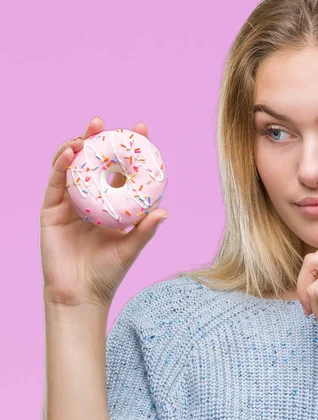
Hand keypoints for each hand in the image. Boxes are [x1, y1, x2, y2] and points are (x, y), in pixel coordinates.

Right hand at [41, 117, 167, 306]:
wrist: (80, 295)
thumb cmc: (108, 273)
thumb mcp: (130, 249)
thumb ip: (145, 230)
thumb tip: (165, 212)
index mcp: (112, 205)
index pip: (122, 171)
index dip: (129, 150)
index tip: (141, 130)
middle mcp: (91, 200)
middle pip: (94, 163)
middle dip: (98, 140)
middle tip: (105, 124)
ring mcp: (69, 204)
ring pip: (72, 168)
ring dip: (77, 147)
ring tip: (87, 134)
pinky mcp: (51, 211)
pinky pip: (56, 183)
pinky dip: (61, 166)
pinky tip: (70, 153)